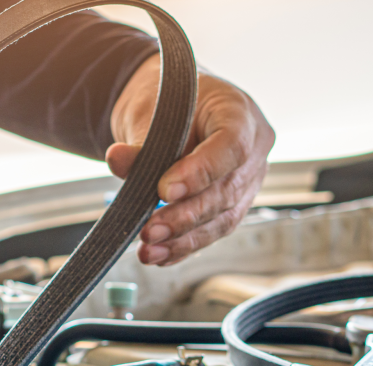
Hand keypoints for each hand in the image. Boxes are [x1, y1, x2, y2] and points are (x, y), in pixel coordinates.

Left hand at [107, 54, 274, 265]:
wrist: (175, 109)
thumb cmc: (170, 103)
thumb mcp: (152, 112)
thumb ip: (141, 141)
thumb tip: (117, 160)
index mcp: (240, 113)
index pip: (231, 146)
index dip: (200, 172)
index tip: (165, 191)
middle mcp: (255, 149)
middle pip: (226, 190)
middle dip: (186, 216)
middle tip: (150, 230)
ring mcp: (249, 180)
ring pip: (223, 217)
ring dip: (184, 238)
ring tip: (149, 250)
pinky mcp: (235, 204)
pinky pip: (214, 230)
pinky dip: (185, 245)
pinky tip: (161, 256)